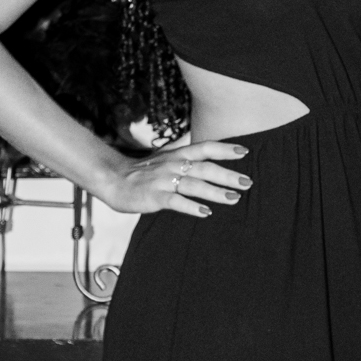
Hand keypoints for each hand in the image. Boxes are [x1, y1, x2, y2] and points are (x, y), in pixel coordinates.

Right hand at [99, 140, 251, 217]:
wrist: (112, 179)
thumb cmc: (143, 173)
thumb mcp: (166, 161)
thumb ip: (186, 162)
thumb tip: (211, 166)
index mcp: (177, 155)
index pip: (205, 148)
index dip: (225, 148)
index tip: (245, 151)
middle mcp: (172, 165)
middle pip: (205, 168)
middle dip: (228, 175)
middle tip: (248, 182)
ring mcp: (163, 181)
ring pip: (193, 184)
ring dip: (215, 191)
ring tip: (234, 198)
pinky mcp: (154, 197)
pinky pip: (175, 202)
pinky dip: (191, 206)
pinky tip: (205, 212)